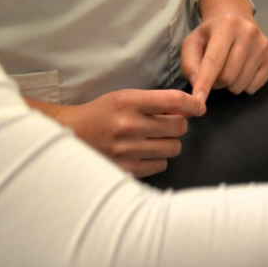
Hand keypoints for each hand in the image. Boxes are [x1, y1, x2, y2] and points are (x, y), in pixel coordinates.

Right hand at [50, 88, 204, 177]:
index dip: (193, 104)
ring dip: (169, 143)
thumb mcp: (124, 98)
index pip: (174, 101)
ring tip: (154, 139)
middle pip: (179, 127)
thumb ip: (155, 102)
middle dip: (179, 125)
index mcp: (128, 102)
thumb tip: (187, 111)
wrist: (68, 135)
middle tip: (168, 125)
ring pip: (173, 147)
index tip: (199, 108)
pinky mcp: (125, 169)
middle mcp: (128, 126)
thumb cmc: (101, 113)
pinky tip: (145, 152)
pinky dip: (158, 159)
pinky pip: (160, 165)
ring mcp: (127, 150)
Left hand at [181, 0, 267, 102]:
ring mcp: (264, 44)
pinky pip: (255, 85)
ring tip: (227, 71)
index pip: (214, 60)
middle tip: (214, 74)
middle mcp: (249, 32)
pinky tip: (242, 72)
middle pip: (228, 76)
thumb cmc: (211, 34)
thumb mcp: (192, 42)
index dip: (204, 83)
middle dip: (216, 83)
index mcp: (227, 25)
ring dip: (229, 85)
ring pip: (241, 83)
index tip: (197, 101)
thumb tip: (198, 83)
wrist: (236, 18)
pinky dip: (245, 86)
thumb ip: (189, 63)